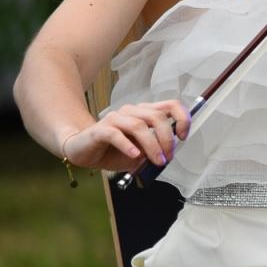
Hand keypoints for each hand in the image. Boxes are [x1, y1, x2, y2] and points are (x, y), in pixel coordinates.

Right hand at [63, 100, 189, 172]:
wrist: (82, 151)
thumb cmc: (113, 150)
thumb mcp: (141, 152)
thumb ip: (156, 150)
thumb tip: (168, 155)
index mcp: (145, 113)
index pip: (171, 105)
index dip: (182, 118)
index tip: (183, 136)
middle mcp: (132, 112)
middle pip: (157, 117)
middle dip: (167, 139)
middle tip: (167, 157)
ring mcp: (115, 119)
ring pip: (139, 126)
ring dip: (152, 145)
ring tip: (156, 161)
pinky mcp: (100, 130)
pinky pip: (116, 134)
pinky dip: (128, 145)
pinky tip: (134, 155)